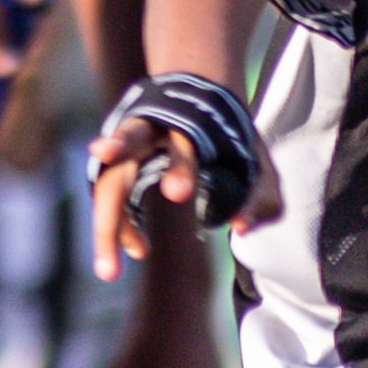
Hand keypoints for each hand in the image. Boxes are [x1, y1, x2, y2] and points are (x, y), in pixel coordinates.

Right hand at [88, 103, 277, 274]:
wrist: (201, 96)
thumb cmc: (232, 139)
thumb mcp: (259, 165)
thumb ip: (260, 197)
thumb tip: (241, 228)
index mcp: (190, 125)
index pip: (183, 146)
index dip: (180, 169)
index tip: (178, 195)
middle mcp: (153, 130)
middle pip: (129, 167)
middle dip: (126, 203)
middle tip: (137, 253)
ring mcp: (130, 147)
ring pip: (108, 181)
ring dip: (106, 225)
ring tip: (108, 270)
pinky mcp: (121, 162)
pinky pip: (110, 195)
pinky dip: (118, 225)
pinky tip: (136, 249)